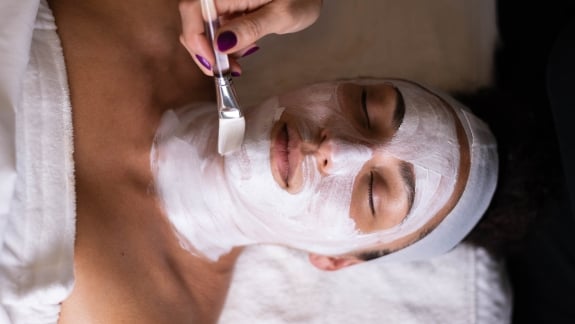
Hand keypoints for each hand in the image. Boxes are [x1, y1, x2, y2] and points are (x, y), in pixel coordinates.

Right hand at [179, 0, 322, 75]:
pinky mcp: (229, 9)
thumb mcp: (281, 16)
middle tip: (224, 72)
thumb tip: (221, 44)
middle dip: (204, 50)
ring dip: (215, 52)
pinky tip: (241, 53)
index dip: (195, 38)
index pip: (193, 9)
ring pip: (204, 29)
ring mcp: (225, 2)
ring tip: (237, 66)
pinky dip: (224, 47)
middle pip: (194, 21)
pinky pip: (216, 29)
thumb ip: (250, 28)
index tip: (213, 62)